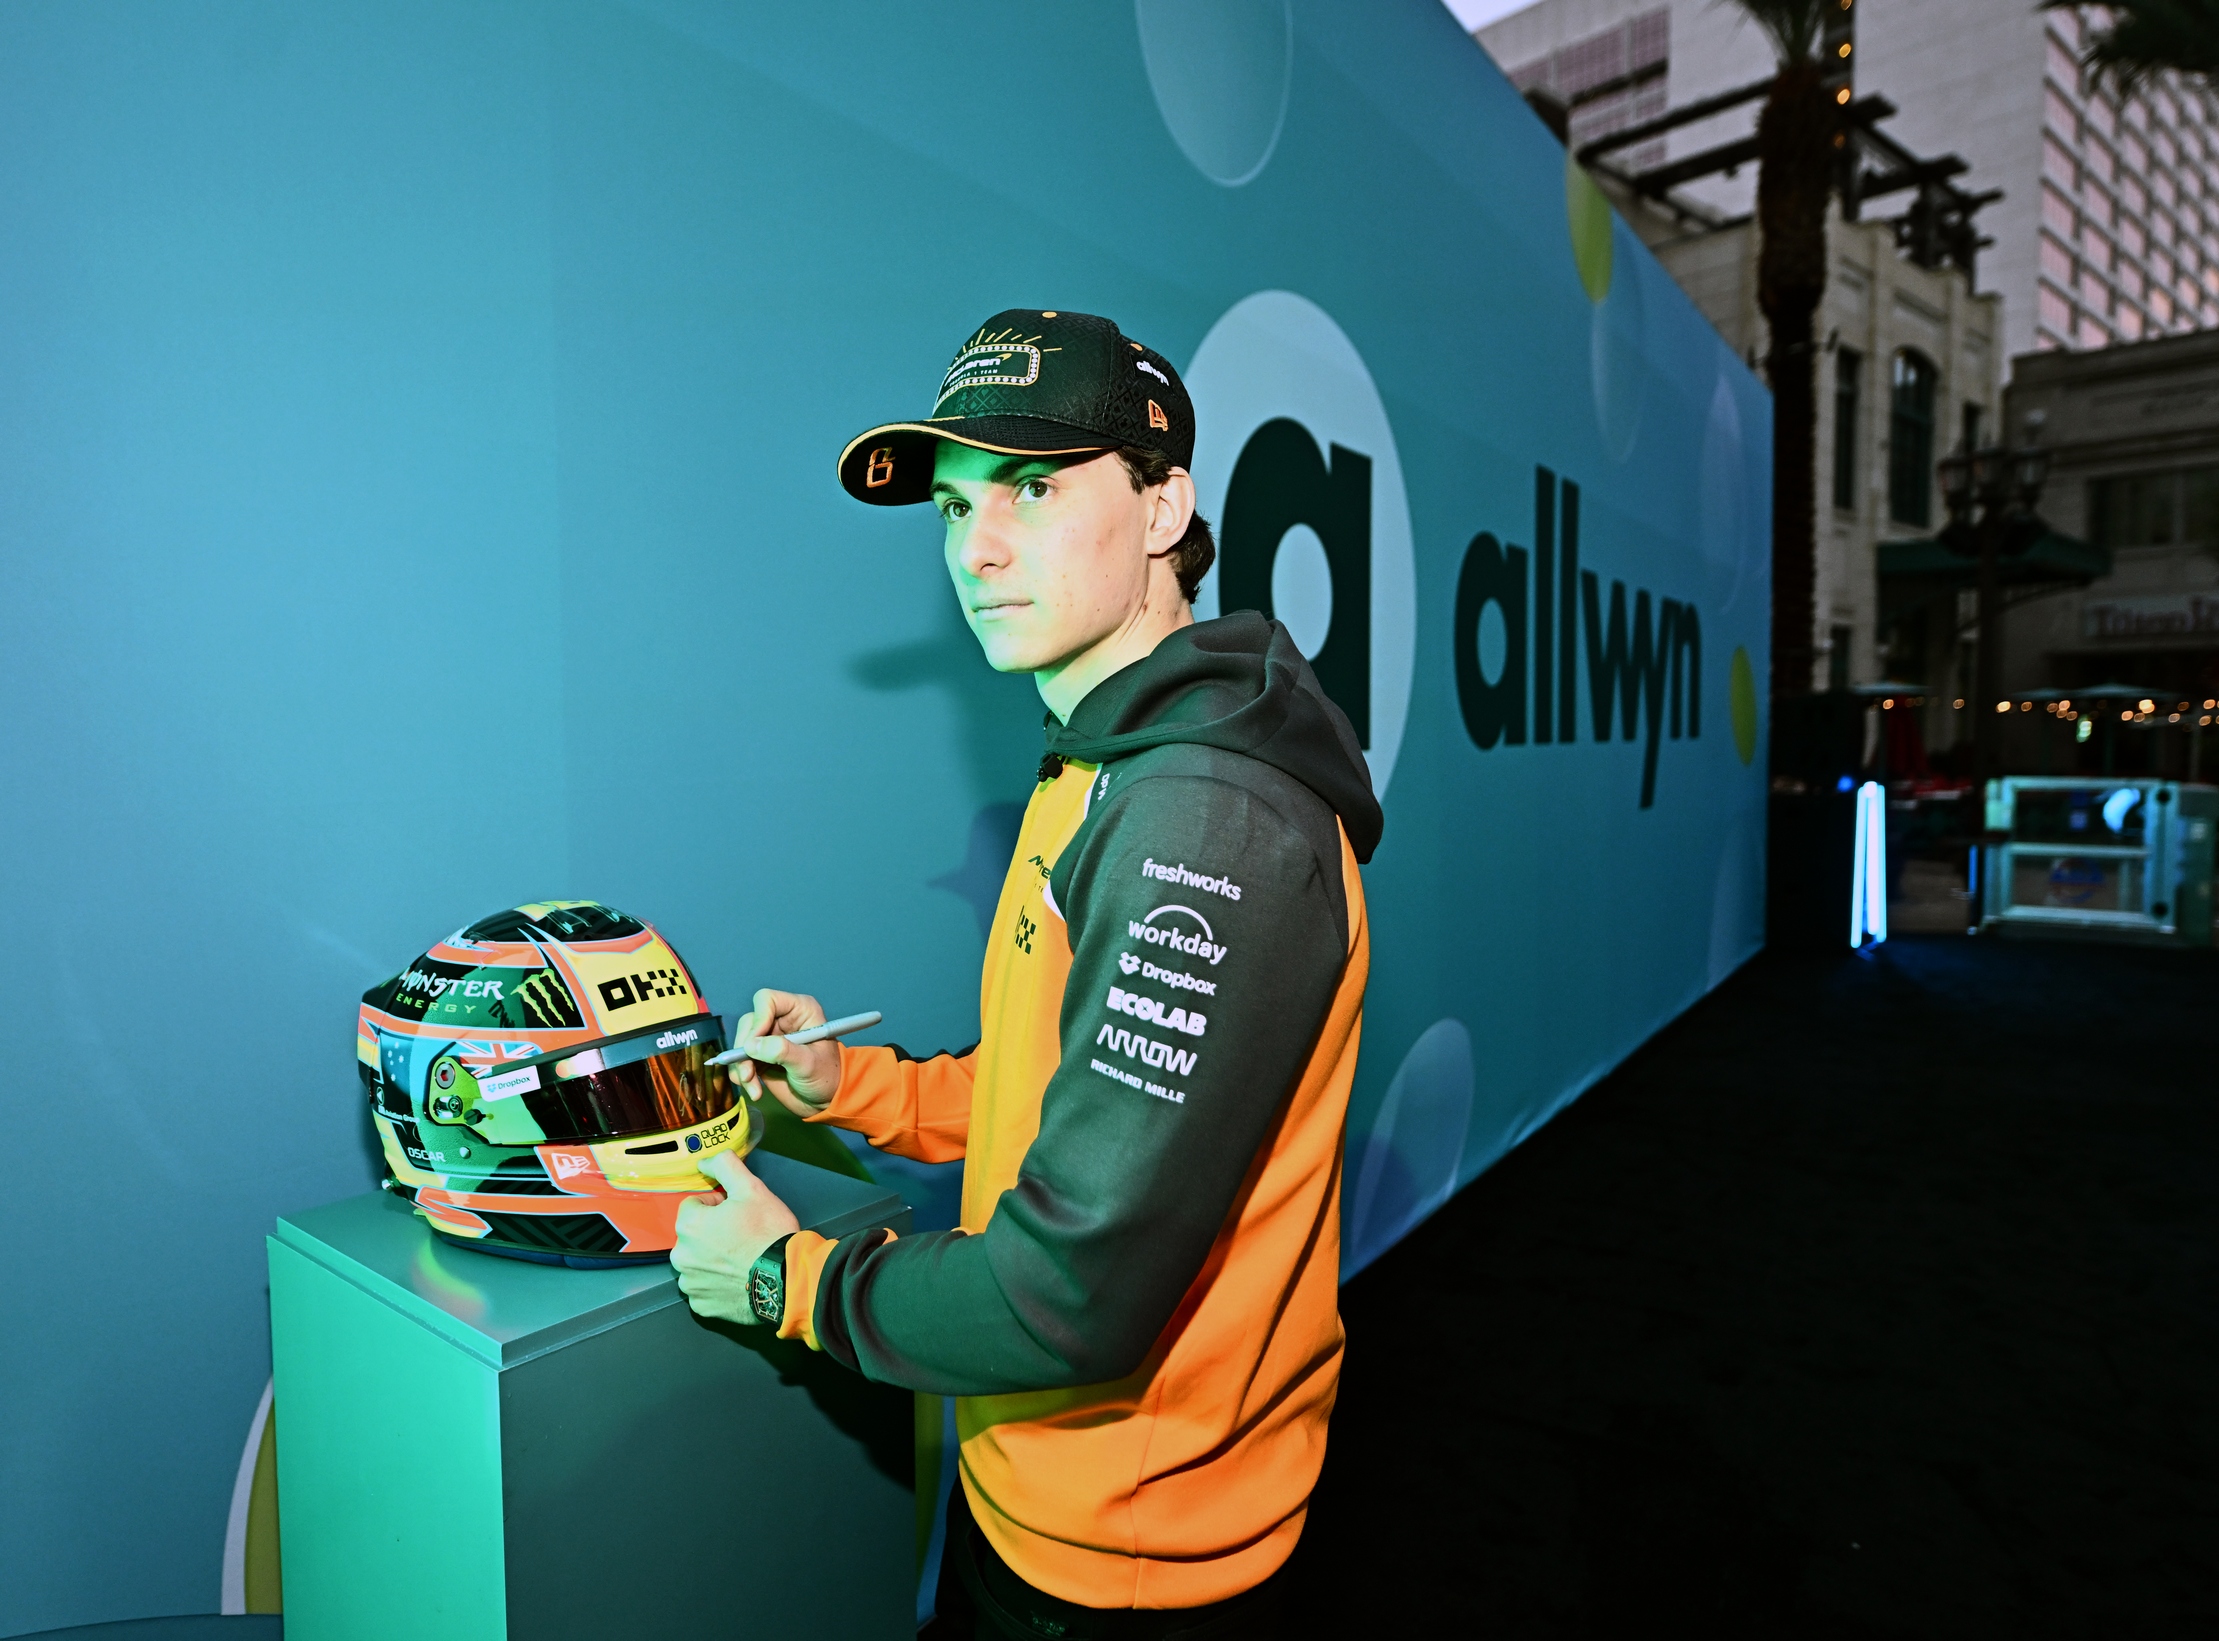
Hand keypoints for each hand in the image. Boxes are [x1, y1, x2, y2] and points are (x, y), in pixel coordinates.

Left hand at [670, 1151, 801, 1324]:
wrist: (787, 1279)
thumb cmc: (768, 1234)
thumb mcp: (752, 1189)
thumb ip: (725, 1166)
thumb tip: (705, 1160)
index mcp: (689, 1225)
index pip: (694, 1204)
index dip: (718, 1205)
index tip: (738, 1214)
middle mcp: (681, 1256)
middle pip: (693, 1234)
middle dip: (712, 1232)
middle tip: (742, 1236)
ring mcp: (690, 1284)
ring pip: (697, 1262)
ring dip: (712, 1259)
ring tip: (741, 1259)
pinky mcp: (701, 1305)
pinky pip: (704, 1288)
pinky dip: (716, 1284)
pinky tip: (737, 1279)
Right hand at [728, 987, 844, 1118]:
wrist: (826, 1100)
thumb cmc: (826, 1076)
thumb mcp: (808, 1063)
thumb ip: (782, 1052)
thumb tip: (751, 1045)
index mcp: (799, 1010)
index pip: (768, 1000)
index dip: (758, 1020)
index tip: (753, 1045)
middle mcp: (782, 1019)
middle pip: (749, 1022)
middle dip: (744, 1049)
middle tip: (748, 1074)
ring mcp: (769, 1037)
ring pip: (742, 1042)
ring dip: (741, 1066)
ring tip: (752, 1086)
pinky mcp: (761, 1055)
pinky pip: (741, 1059)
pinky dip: (742, 1075)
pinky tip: (754, 1090)